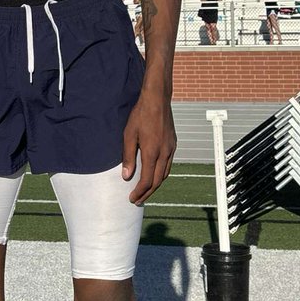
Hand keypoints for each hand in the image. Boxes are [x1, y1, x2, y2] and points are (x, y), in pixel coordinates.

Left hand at [122, 86, 176, 204]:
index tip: (131, 198)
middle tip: (137, 200)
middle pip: (157, 181)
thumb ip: (128, 157)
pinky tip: (154, 174)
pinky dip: (161, 174)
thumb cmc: (140, 115)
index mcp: (152, 152)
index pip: (146, 180)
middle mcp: (164, 153)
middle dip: (147, 193)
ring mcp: (171, 149)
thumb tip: (126, 177)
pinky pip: (168, 164)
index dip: (139, 192)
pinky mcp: (173, 144)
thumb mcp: (129, 135)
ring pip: (164, 174)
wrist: (157, 99)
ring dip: (155, 185)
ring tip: (145, 190)